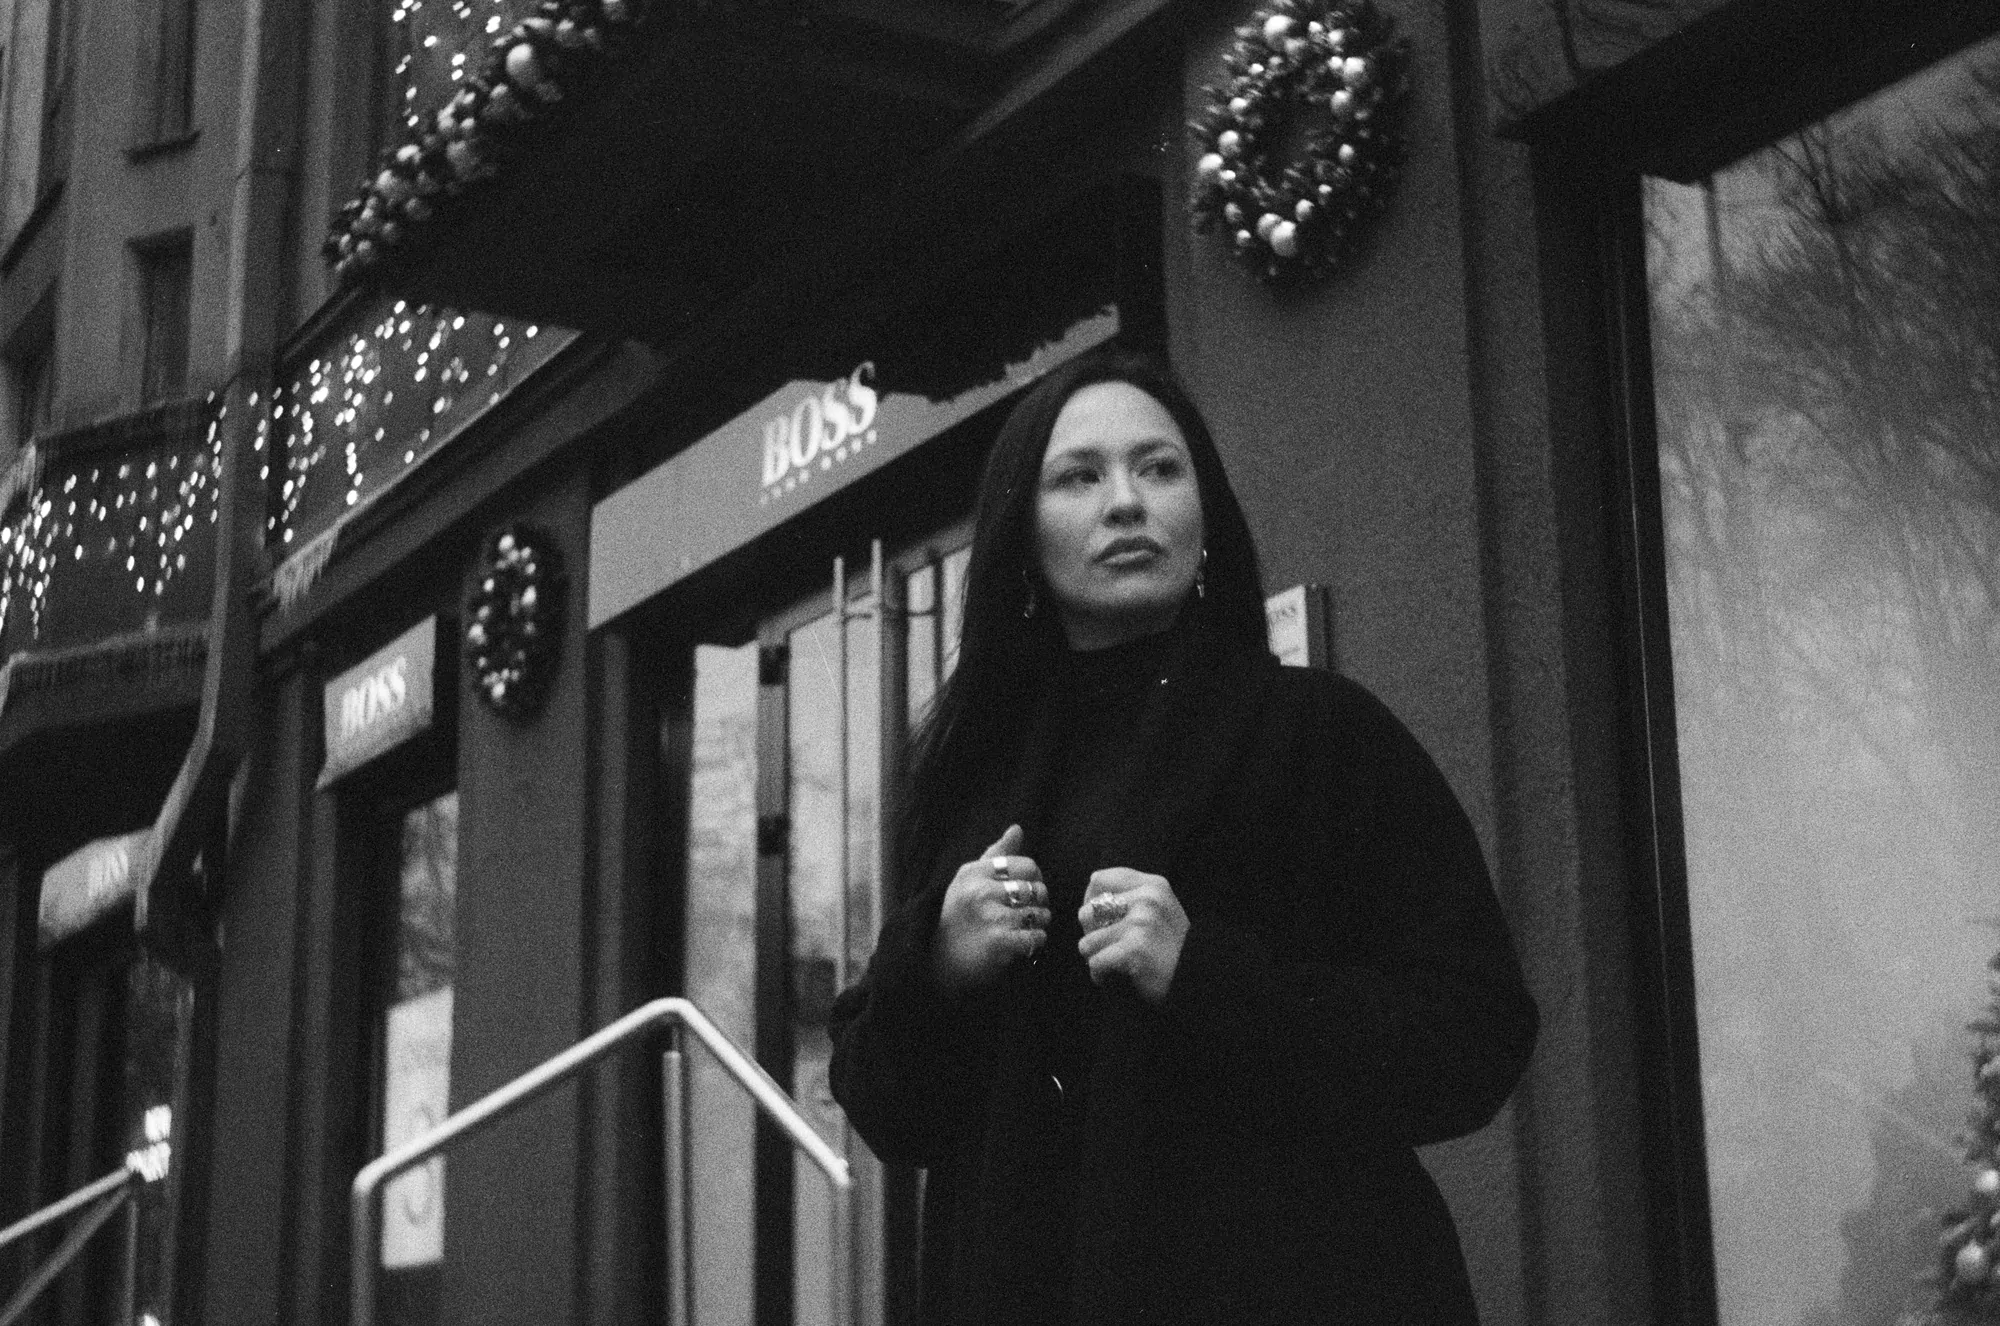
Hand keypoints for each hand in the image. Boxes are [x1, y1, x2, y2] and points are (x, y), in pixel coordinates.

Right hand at [932, 825, 1049, 993]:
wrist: (938, 959)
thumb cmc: (958, 915)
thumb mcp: (968, 879)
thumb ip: (996, 854)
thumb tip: (1017, 829)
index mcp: (975, 872)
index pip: (1027, 865)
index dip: (1034, 878)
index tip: (1025, 889)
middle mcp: (981, 891)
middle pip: (1036, 889)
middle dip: (1039, 902)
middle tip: (1028, 910)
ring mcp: (991, 917)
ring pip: (1040, 913)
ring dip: (1039, 923)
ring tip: (1025, 926)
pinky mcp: (999, 942)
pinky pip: (1037, 936)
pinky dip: (1036, 940)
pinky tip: (1025, 942)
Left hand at [1077, 868, 1187, 1004]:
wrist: (1196, 976)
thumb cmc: (1172, 946)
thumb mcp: (1161, 908)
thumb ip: (1131, 895)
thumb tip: (1091, 890)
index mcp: (1153, 885)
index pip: (1098, 880)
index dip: (1091, 902)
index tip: (1101, 920)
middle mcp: (1147, 899)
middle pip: (1087, 912)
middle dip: (1091, 934)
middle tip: (1109, 947)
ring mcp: (1141, 923)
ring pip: (1087, 942)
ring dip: (1095, 958)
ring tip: (1113, 963)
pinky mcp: (1134, 949)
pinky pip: (1095, 962)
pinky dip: (1099, 975)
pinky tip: (1113, 977)